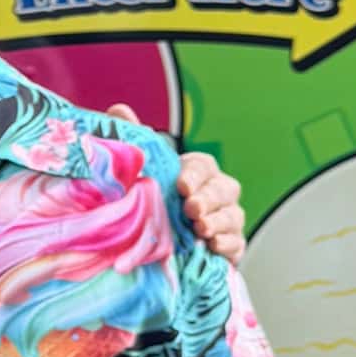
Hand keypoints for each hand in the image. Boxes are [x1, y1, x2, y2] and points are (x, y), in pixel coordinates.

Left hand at [105, 103, 245, 261]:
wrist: (154, 239)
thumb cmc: (152, 196)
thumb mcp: (139, 167)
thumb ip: (132, 138)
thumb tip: (119, 109)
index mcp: (196, 171)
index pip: (203, 166)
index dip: (194, 175)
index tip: (181, 185)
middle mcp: (216, 193)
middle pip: (223, 190)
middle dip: (208, 199)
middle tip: (191, 209)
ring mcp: (225, 219)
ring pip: (232, 216)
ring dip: (218, 222)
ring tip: (201, 229)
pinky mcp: (229, 246)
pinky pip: (236, 244)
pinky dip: (227, 245)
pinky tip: (214, 247)